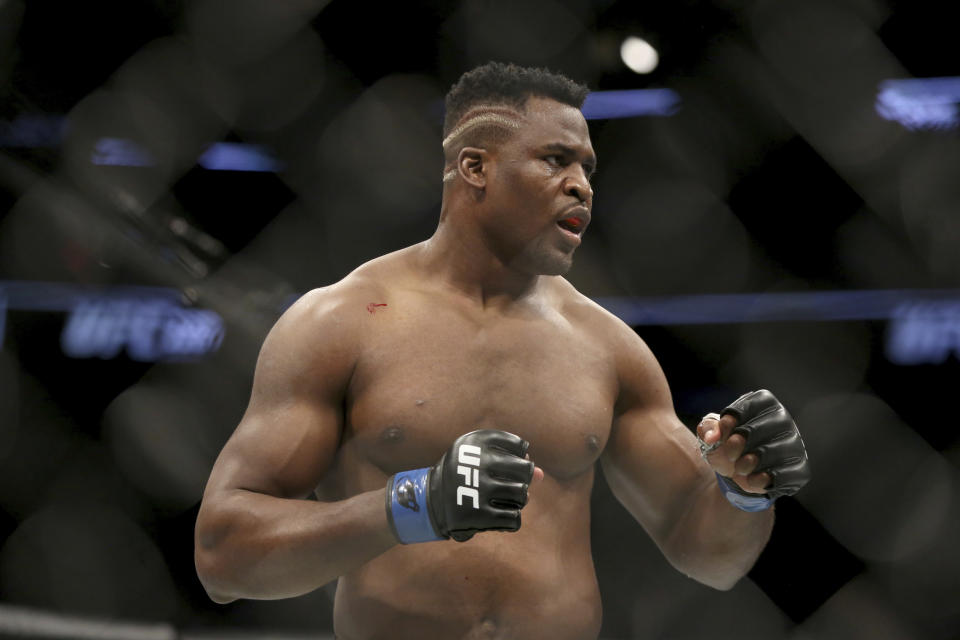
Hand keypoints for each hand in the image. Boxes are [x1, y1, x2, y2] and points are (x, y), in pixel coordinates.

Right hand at [386, 429, 539, 543]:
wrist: (430, 502)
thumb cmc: (464, 475)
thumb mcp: (482, 460)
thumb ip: (513, 463)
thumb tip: (542, 474)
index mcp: (474, 441)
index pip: (519, 446)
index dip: (520, 457)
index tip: (507, 465)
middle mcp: (475, 462)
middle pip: (524, 470)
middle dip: (523, 480)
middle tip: (511, 485)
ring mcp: (475, 489)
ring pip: (522, 495)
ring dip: (518, 500)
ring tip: (505, 500)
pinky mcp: (477, 515)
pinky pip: (514, 519)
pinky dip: (511, 519)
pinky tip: (499, 516)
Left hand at [697, 390, 809, 498]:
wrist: (740, 472)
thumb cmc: (728, 443)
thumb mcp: (712, 431)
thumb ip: (707, 427)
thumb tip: (712, 436)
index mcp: (764, 403)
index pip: (748, 405)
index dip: (729, 421)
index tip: (723, 431)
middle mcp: (783, 419)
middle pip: (755, 430)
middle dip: (734, 445)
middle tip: (729, 454)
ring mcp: (794, 444)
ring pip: (768, 453)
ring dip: (745, 464)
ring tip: (740, 467)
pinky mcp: (800, 469)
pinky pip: (780, 476)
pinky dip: (759, 480)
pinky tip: (752, 478)